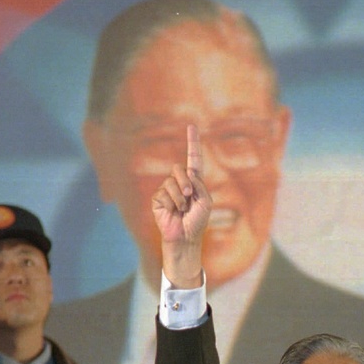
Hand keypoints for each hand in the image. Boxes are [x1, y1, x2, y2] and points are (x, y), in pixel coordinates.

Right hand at [151, 124, 211, 287]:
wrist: (185, 238)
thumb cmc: (198, 222)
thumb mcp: (205, 201)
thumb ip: (199, 184)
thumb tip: (186, 173)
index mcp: (195, 182)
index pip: (193, 159)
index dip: (193, 142)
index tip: (191, 126)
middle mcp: (181, 182)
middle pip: (179, 169)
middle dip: (186, 182)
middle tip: (189, 197)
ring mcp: (168, 190)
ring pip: (171, 181)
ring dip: (180, 196)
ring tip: (182, 209)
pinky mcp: (158, 198)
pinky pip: (163, 192)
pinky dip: (171, 202)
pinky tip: (173, 212)